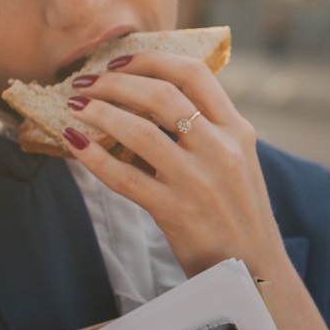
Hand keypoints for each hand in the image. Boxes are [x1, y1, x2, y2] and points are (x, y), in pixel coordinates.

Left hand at [59, 53, 289, 279]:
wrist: (254, 270)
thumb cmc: (237, 214)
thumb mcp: (238, 162)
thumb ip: (208, 130)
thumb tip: (151, 100)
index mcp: (237, 130)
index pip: (194, 73)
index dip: (150, 59)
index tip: (120, 61)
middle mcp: (221, 149)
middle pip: (160, 95)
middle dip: (114, 82)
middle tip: (85, 81)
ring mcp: (198, 181)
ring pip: (138, 131)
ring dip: (98, 112)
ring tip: (75, 106)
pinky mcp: (175, 211)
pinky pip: (123, 176)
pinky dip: (93, 156)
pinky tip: (74, 144)